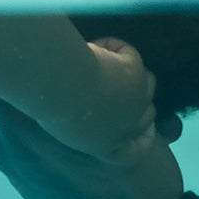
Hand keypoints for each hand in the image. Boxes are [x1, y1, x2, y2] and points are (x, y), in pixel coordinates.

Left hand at [44, 36, 157, 161]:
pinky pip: (130, 55)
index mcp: (103, 145)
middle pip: (147, 113)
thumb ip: (82, 120)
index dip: (143, 139)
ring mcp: (137, 102)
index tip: (148, 128)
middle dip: (135, 96)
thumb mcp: (62, 121)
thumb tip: (89, 101)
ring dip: (126, 68)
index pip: (133, 151)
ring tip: (97, 58)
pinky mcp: (137, 75)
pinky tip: (94, 47)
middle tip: (116, 79)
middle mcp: (126, 128)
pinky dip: (113, 47)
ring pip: (146, 81)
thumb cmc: (50, 102)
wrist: (61, 85)